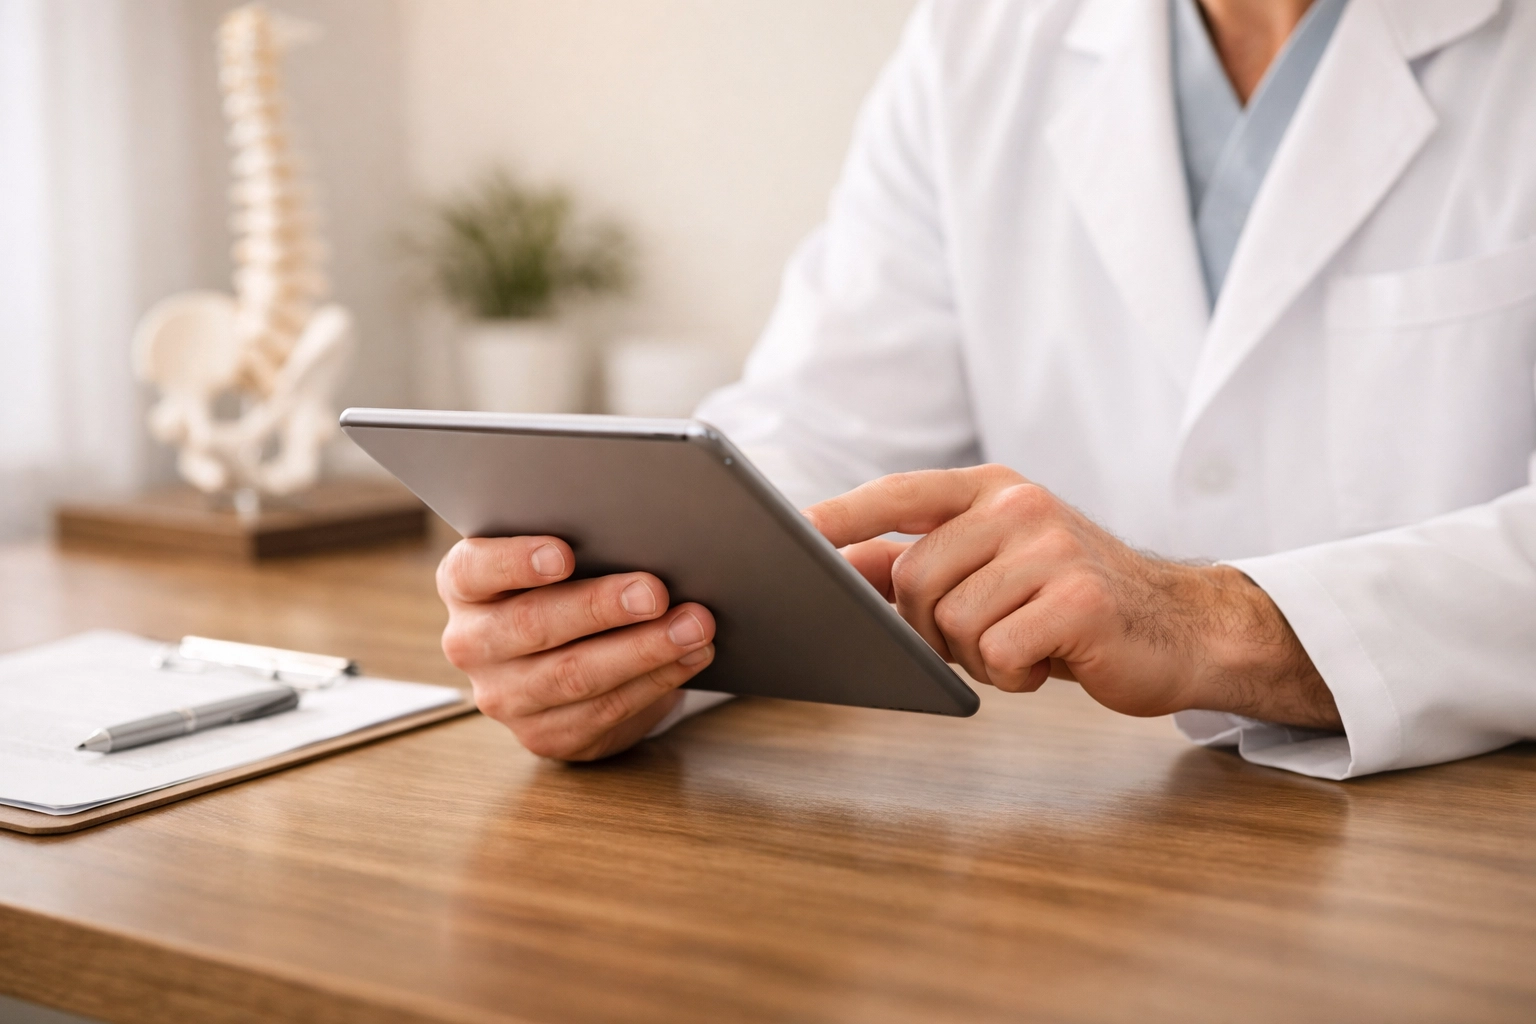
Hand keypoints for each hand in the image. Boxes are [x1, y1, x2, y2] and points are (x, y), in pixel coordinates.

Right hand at [437, 536, 716, 759]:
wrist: (565, 655)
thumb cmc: (565, 585)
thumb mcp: (557, 558)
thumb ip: (580, 542)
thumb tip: (642, 534)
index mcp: (465, 584)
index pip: (476, 569)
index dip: (516, 561)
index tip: (564, 553)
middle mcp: (472, 643)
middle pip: (533, 624)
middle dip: (601, 607)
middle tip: (655, 592)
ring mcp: (504, 696)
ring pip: (573, 674)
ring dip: (643, 649)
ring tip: (693, 625)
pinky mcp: (544, 736)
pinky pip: (604, 709)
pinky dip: (655, 681)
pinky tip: (690, 657)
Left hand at [806, 466, 1338, 727]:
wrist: (1185, 627)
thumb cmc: (1076, 599)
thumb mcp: (999, 565)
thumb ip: (925, 559)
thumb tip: (840, 566)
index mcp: (995, 488)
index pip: (899, 494)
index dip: (842, 516)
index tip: (793, 534)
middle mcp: (1020, 506)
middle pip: (913, 578)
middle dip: (929, 627)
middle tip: (980, 637)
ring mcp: (1051, 548)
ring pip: (951, 621)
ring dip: (976, 655)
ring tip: (1023, 643)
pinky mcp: (1077, 598)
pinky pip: (997, 653)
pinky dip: (1012, 676)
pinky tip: (1049, 662)